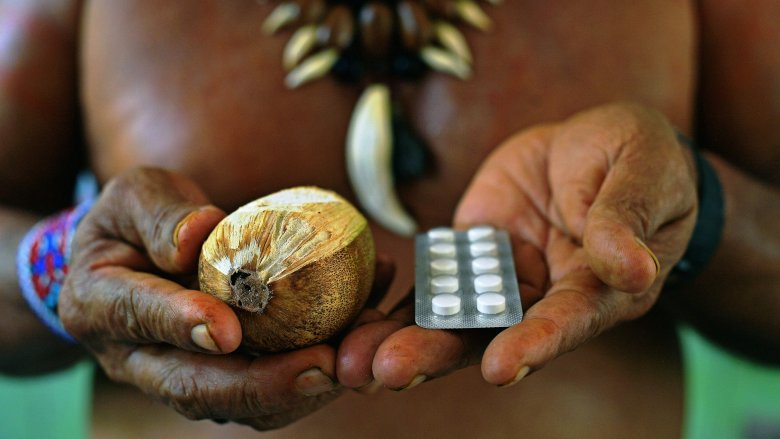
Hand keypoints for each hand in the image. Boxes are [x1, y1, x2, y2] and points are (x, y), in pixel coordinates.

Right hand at [60, 167, 343, 429]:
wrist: (133, 263)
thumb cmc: (134, 223)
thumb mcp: (133, 196)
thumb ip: (160, 213)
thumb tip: (199, 234)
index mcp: (99, 304)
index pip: (136, 316)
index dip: (180, 324)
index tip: (226, 329)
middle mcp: (136, 357)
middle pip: (193, 386)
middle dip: (260, 384)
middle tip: (321, 365)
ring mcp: (180, 377)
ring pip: (237, 403)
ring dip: (298, 389)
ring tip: (352, 362)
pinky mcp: (223, 380)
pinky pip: (268, 390)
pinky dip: (316, 371)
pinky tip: (361, 334)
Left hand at [337, 102, 697, 388]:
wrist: (595, 146)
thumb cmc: (639, 161)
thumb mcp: (643, 173)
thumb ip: (626, 218)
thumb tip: (632, 269)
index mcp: (598, 288)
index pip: (567, 320)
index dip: (535, 344)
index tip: (500, 368)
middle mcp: (544, 296)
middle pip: (490, 334)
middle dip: (438, 355)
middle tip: (387, 374)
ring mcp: (501, 276)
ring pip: (451, 317)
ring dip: (402, 339)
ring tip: (352, 364)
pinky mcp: (470, 251)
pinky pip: (432, 281)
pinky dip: (395, 303)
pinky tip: (353, 323)